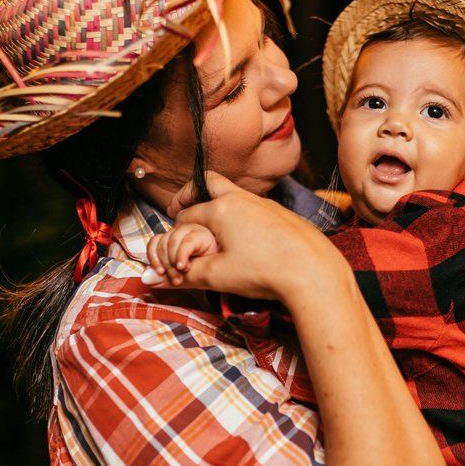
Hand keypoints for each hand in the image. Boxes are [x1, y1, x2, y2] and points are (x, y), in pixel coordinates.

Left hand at [143, 224, 218, 285]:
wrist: (226, 271)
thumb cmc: (204, 272)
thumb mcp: (179, 277)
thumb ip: (163, 278)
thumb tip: (145, 278)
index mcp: (172, 239)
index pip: (154, 242)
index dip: (153, 258)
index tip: (159, 273)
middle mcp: (180, 232)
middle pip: (161, 243)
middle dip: (166, 265)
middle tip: (175, 279)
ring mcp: (191, 230)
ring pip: (170, 242)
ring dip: (174, 263)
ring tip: (183, 273)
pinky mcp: (202, 233)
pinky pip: (185, 242)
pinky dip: (182, 256)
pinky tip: (185, 266)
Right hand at [158, 171, 349, 302]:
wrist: (314, 271)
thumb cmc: (265, 271)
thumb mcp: (218, 276)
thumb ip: (184, 276)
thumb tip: (151, 281)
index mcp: (222, 209)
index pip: (187, 214)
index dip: (175, 231)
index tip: (174, 243)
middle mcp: (243, 199)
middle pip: (209, 183)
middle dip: (191, 194)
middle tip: (180, 210)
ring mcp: (265, 204)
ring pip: (234, 195)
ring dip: (218, 206)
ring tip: (211, 228)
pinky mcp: (282, 214)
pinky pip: (253, 207)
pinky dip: (240, 216)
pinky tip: (244, 239)